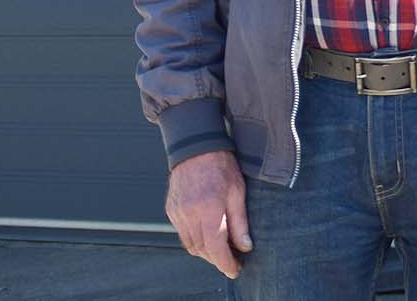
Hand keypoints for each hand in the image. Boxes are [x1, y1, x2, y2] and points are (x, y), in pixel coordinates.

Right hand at [165, 150, 249, 278]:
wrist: (197, 147)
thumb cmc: (222, 165)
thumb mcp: (238, 190)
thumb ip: (240, 221)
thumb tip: (245, 246)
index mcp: (209, 209)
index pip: (216, 248)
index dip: (226, 263)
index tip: (235, 270)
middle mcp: (190, 215)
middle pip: (202, 250)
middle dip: (217, 259)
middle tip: (232, 259)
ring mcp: (177, 214)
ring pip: (191, 245)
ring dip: (205, 251)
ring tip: (221, 248)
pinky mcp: (171, 211)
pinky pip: (183, 234)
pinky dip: (195, 239)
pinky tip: (207, 233)